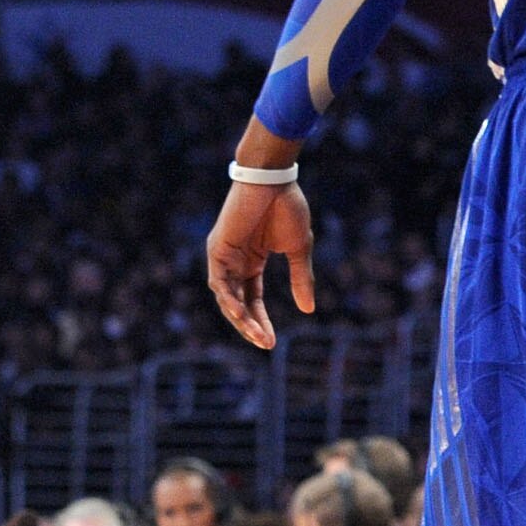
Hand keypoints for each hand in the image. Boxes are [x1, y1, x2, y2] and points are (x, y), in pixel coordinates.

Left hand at [206, 176, 316, 350]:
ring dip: (240, 319)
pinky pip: (219, 282)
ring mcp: (223, 256)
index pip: (252, 299)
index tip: (272, 342)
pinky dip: (229, 300)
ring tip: (257, 336)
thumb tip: (308, 310)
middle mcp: (233, 261)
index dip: (261, 320)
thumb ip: (301, 279)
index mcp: (251, 261)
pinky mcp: (217, 249)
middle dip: (250, 326)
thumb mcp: (298, 250)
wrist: (273, 180)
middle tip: (266, 344)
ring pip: (227, 297)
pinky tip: (241, 315)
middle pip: (238, 303)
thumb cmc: (287, 207)